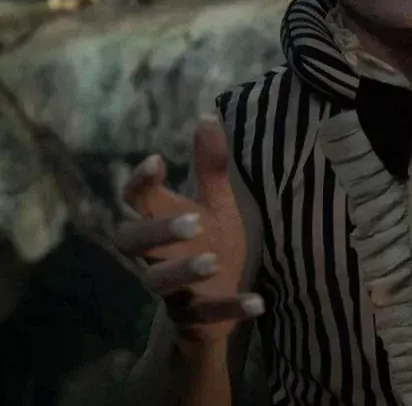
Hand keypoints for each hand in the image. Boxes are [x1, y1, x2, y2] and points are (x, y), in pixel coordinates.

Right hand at [113, 116, 263, 346]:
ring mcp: (172, 290)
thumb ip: (210, 165)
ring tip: (214, 260)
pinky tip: (258, 301)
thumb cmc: (211, 241)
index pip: (135, 200)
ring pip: (159, 283)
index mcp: (161, 221)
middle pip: (130, 242)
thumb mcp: (216, 202)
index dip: (140, 182)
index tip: (157, 160)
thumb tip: (207, 115)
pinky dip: (230, 309)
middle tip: (194, 221)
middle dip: (157, 231)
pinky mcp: (192, 319)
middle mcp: (156, 255)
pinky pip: (206, 317)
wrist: (213, 309)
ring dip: (184, 271)